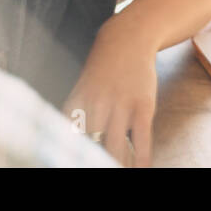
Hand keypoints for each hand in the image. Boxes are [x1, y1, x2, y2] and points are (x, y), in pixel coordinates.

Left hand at [61, 19, 158, 166]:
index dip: (70, 154)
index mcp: (76, 103)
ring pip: (115, 146)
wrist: (128, 38)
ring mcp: (121, 104)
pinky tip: (141, 168)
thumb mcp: (82, 89)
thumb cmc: (103, 69)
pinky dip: (141, 158)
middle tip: (96, 169)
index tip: (72, 161)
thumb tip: (69, 141)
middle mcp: (96, 104)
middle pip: (91, 146)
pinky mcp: (143, 105)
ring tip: (116, 171)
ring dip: (116, 164)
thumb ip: (76, 115)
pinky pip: (142, 138)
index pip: (68, 138)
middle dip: (93, 161)